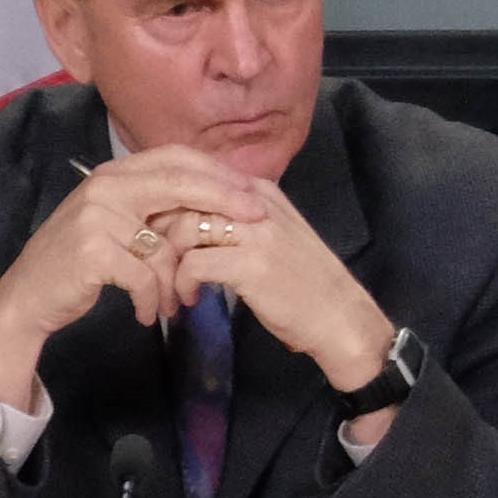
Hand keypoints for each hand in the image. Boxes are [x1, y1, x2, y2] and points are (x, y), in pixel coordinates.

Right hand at [0, 148, 272, 409]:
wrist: (28, 297)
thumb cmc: (82, 263)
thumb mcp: (119, 223)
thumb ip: (156, 207)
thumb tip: (219, 198)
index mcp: (116, 174)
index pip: (178, 158)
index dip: (220, 173)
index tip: (255, 192)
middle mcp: (105, 187)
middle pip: (181, 184)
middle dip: (225, 202)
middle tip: (257, 223)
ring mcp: (96, 217)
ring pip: (165, 244)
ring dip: (177, 281)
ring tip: (179, 303)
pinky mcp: (91, 251)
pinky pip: (144, 276)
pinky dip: (152, 299)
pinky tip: (149, 314)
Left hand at [174, 170, 401, 425]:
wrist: (340, 316)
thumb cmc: (303, 280)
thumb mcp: (271, 234)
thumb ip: (235, 218)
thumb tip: (183, 215)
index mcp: (260, 192)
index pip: (195, 181)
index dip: (168, 209)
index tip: (160, 239)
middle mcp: (256, 203)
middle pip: (183, 201)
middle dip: (160, 235)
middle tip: (157, 265)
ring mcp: (256, 232)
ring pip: (183, 229)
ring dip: (168, 263)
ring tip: (174, 287)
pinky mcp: (251, 263)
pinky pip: (192, 264)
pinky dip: (182, 284)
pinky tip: (191, 299)